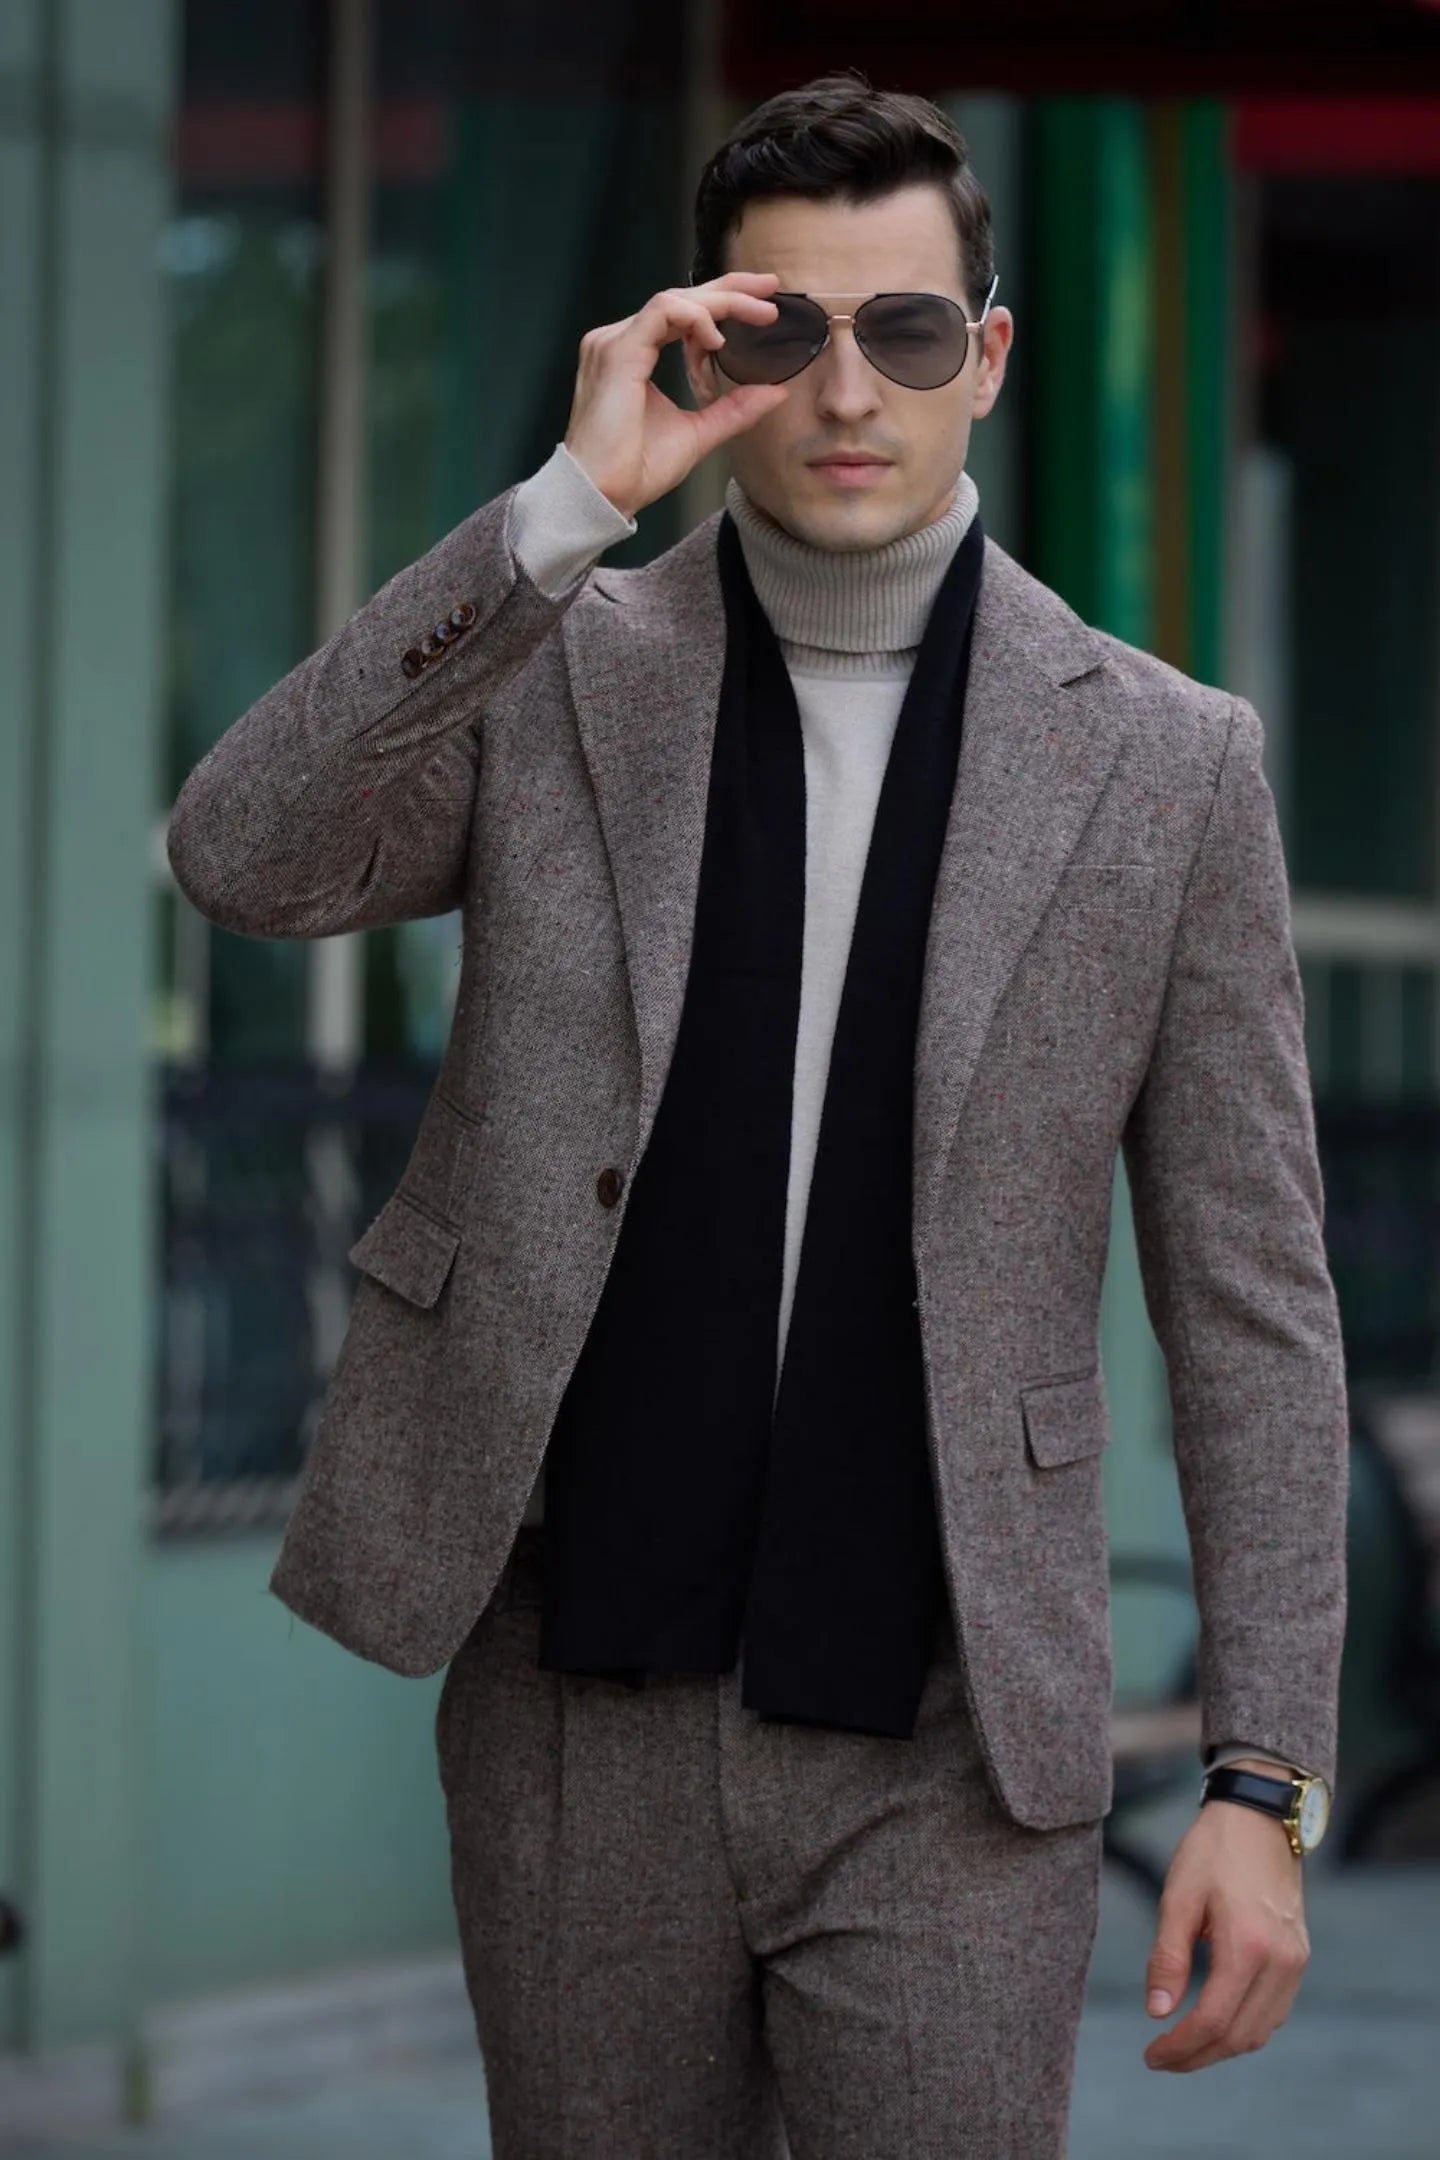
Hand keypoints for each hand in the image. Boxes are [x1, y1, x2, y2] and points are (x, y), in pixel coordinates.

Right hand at [564, 273, 791, 519]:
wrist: (604, 495)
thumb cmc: (637, 470)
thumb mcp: (699, 432)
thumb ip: (734, 409)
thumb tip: (775, 393)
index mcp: (634, 355)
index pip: (681, 315)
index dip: (722, 303)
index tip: (763, 306)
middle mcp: (620, 341)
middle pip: (680, 299)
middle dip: (730, 289)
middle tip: (771, 288)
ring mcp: (615, 342)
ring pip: (674, 300)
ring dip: (720, 302)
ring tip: (758, 314)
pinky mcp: (617, 351)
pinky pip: (662, 313)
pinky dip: (695, 318)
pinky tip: (718, 339)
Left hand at [1142, 1786, 1309, 2071]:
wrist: (1260, 1817)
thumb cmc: (1213, 1850)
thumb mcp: (1178, 1897)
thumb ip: (1167, 1957)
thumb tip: (1156, 2013)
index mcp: (1247, 1947)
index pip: (1212, 2021)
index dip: (1180, 2047)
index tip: (1151, 2056)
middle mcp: (1280, 1963)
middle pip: (1239, 2036)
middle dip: (1198, 2056)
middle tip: (1161, 2059)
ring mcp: (1295, 1962)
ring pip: (1261, 2031)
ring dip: (1222, 2047)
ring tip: (1184, 2045)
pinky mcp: (1298, 1956)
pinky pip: (1275, 2011)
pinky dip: (1245, 2027)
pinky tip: (1216, 2020)